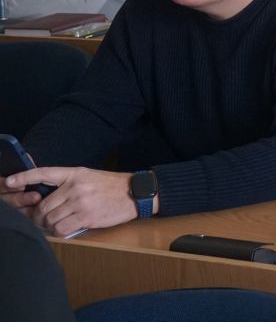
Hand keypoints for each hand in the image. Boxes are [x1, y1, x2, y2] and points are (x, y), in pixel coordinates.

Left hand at [6, 167, 135, 236]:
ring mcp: (81, 202)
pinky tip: (64, 228)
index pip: (44, 172)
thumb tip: (46, 199)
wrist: (135, 193)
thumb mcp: (89, 177)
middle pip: (43, 205)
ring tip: (54, 224)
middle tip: (40, 220)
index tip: (10, 181)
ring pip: (50, 218)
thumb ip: (68, 184)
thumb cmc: (111, 186)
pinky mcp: (87, 216)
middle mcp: (75, 186)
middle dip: (38, 216)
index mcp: (75, 173)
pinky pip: (62, 228)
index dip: (25, 176)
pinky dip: (58, 231)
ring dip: (48, 225)